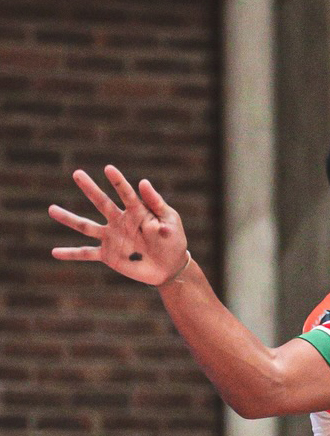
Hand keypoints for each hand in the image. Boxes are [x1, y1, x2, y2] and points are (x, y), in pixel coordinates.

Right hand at [49, 166, 188, 284]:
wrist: (170, 267)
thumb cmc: (173, 240)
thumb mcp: (170, 221)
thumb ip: (157, 204)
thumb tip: (144, 182)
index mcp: (136, 211)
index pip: (126, 193)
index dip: (118, 182)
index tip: (109, 169)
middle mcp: (119, 221)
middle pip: (101, 203)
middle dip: (90, 189)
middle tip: (77, 173)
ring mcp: (112, 238)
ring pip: (86, 227)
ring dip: (68, 219)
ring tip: (51, 209)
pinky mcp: (108, 255)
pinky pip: (86, 253)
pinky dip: (71, 254)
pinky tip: (55, 253)